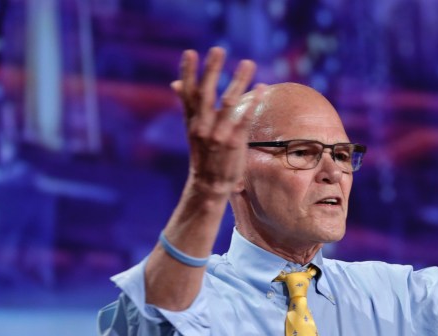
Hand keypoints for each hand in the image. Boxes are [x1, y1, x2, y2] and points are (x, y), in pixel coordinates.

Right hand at [171, 47, 257, 197]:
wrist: (209, 185)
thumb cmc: (204, 155)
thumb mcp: (192, 130)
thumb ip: (188, 106)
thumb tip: (176, 84)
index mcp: (191, 121)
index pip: (188, 92)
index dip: (188, 72)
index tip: (190, 53)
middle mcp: (202, 126)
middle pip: (206, 92)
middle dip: (212, 69)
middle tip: (219, 49)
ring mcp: (218, 134)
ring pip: (228, 101)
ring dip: (239, 80)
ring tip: (248, 63)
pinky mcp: (234, 142)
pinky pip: (245, 118)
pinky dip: (253, 102)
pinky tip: (261, 88)